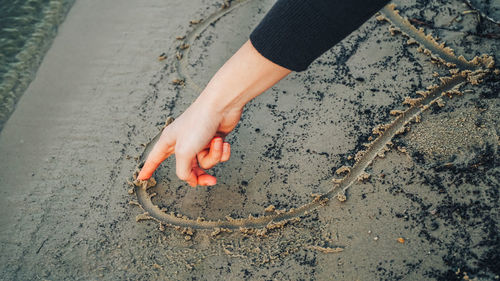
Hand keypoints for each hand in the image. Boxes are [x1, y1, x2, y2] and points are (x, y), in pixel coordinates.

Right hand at [137, 40, 289, 185]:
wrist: (222, 106)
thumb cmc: (199, 123)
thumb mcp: (184, 152)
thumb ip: (183, 170)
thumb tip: (190, 179)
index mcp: (169, 141)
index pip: (154, 159)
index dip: (148, 169)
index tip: (141, 178)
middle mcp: (183, 142)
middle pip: (188, 169)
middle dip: (200, 175)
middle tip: (209, 181)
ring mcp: (199, 142)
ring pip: (206, 163)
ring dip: (214, 155)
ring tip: (216, 142)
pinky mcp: (214, 140)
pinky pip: (218, 155)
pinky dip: (222, 150)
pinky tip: (223, 141)